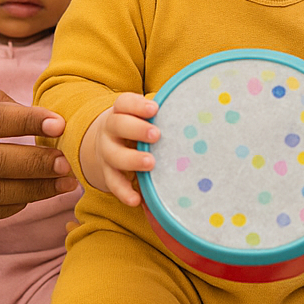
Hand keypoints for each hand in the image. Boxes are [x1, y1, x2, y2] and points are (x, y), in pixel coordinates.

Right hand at [81, 91, 160, 205]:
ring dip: (132, 159)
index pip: (124, 103)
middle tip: (156, 135)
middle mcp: (110, 130)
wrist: (108, 142)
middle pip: (118, 125)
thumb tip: (196, 114)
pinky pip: (113, 183)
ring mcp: (107, 152)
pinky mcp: (108, 173)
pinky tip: (136, 200)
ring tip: (150, 163)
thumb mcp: (143, 117)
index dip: (137, 105)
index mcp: (121, 112)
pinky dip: (124, 192)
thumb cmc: (137, 126)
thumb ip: (162, 115)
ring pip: (114, 155)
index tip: (154, 109)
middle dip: (137, 129)